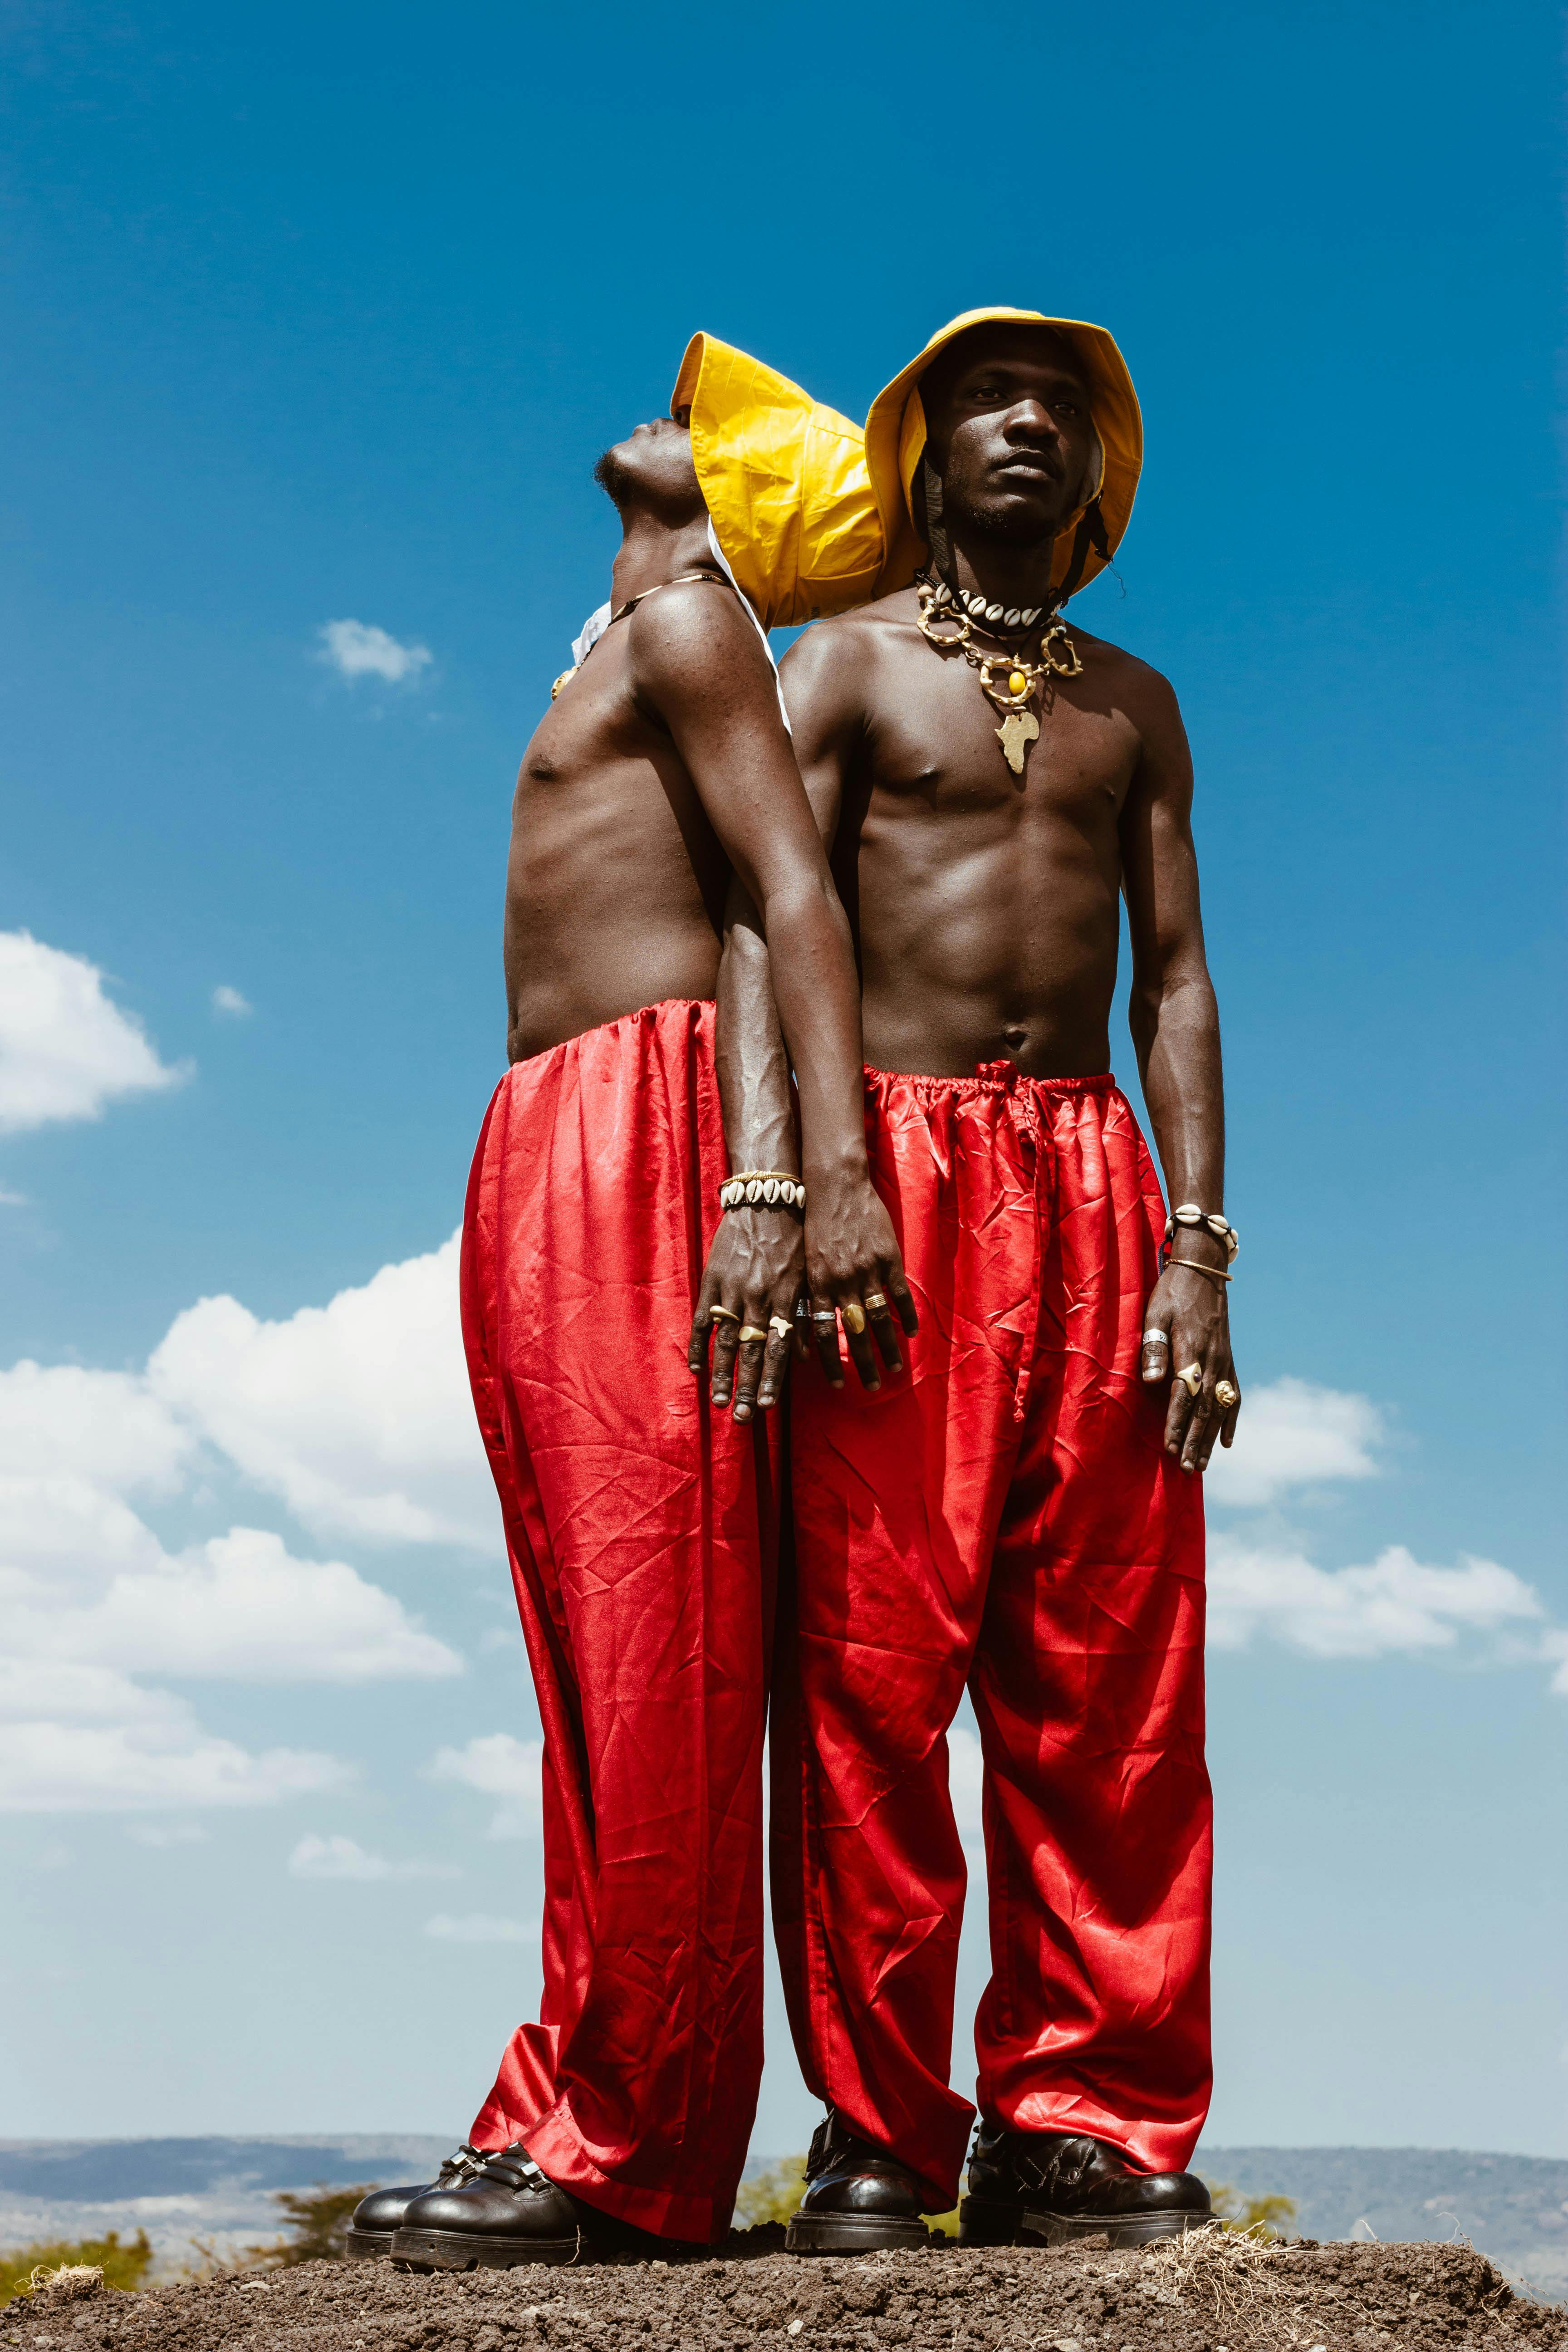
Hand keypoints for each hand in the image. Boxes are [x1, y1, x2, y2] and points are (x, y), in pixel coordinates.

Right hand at [688, 1206, 806, 1424]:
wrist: (767, 1199)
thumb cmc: (793, 1238)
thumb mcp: (806, 1276)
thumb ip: (802, 1316)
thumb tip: (802, 1356)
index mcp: (785, 1299)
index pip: (777, 1349)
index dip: (770, 1380)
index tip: (766, 1407)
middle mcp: (758, 1299)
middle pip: (750, 1352)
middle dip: (745, 1388)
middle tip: (741, 1417)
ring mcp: (733, 1290)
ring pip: (725, 1341)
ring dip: (721, 1374)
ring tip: (718, 1401)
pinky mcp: (713, 1279)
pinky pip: (703, 1318)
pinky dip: (699, 1344)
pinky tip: (696, 1368)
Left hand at [803, 1168, 918, 1394]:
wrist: (835, 1185)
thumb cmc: (813, 1223)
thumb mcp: (803, 1261)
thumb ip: (808, 1295)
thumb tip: (804, 1329)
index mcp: (818, 1284)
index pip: (825, 1334)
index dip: (831, 1362)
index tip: (840, 1386)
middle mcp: (843, 1281)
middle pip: (857, 1333)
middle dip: (865, 1364)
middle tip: (873, 1387)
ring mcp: (868, 1270)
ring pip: (881, 1318)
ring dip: (888, 1347)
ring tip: (894, 1369)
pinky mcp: (889, 1257)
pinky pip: (900, 1294)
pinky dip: (908, 1316)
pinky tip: (912, 1334)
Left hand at [1140, 1260, 1239, 1472]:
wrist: (1203, 1271)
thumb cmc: (1171, 1292)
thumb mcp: (1154, 1313)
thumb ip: (1153, 1347)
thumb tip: (1151, 1382)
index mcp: (1190, 1349)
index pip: (1183, 1395)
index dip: (1177, 1424)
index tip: (1170, 1449)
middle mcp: (1212, 1360)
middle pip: (1203, 1409)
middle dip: (1194, 1441)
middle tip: (1186, 1469)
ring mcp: (1225, 1361)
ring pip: (1219, 1408)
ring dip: (1210, 1439)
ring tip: (1201, 1466)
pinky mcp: (1230, 1360)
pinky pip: (1235, 1395)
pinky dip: (1231, 1420)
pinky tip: (1226, 1443)